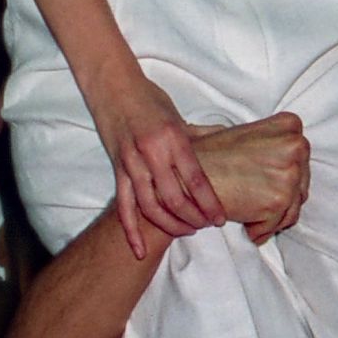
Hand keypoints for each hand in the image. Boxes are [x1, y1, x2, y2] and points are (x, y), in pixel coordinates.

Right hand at [92, 72, 225, 258]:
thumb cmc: (150, 99)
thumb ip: (198, 138)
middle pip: (175, 198)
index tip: (220, 218)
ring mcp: (132, 163)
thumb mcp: (178, 116)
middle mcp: (153, 153)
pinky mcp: (117, 169)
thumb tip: (225, 146)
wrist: (113, 86)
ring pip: (150, 207)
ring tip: (185, 231)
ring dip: (169, 225)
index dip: (209, 203)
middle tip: (205, 226)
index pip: (196, 180)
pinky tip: (139, 250)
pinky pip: (124, 206)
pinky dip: (131, 231)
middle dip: (193, 218)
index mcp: (174, 139)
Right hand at [192, 114, 309, 243]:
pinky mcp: (279, 200)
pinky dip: (261, 230)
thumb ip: (274, 144)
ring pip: (293, 208)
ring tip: (247, 209)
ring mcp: (289, 173)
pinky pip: (278, 225)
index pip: (301, 161)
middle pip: (301, 185)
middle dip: (279, 198)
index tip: (264, 182)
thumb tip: (295, 160)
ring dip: (271, 217)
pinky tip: (243, 220)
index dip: (282, 177)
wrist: (187, 177)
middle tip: (252, 199)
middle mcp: (296, 146)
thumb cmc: (212, 157)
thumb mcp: (248, 136)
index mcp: (290, 127)